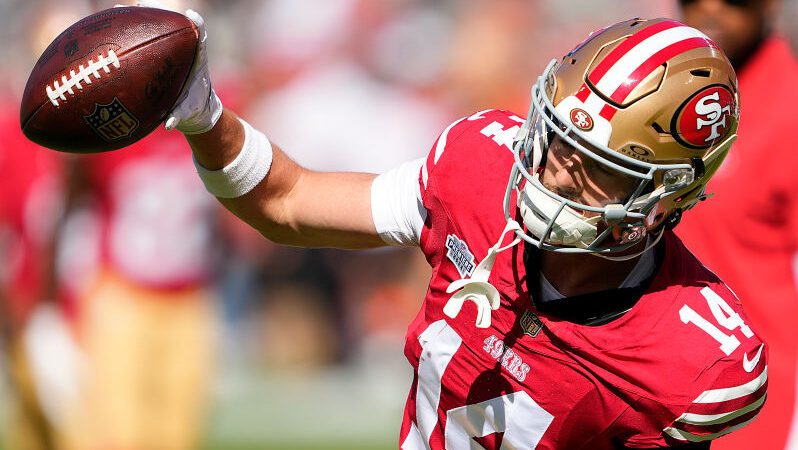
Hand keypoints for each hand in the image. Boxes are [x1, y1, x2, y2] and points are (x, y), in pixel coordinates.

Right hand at [124, 0, 222, 133]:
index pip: (200, 36)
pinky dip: (128, 33)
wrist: (195, 107)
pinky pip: (144, 39)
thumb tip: (169, 125)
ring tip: (119, 9)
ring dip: (140, 17)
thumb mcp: (186, 113)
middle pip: (175, 25)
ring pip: (157, 28)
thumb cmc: (192, 108)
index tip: (191, 16)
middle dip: (160, 13)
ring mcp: (172, 50)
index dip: (196, 24)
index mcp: (198, 61)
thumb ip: (178, 116)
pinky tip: (107, 30)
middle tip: (143, 5)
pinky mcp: (159, 54)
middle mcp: (185, 51)